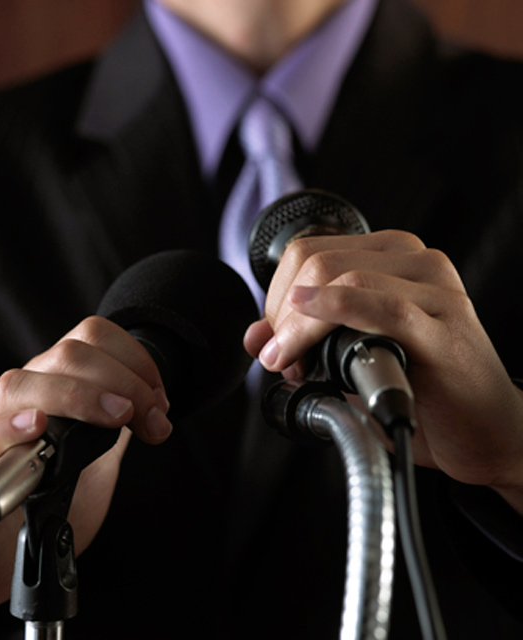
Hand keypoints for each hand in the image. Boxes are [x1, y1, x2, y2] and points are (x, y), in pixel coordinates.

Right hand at [0, 316, 170, 636]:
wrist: (1, 557)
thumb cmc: (45, 501)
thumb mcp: (95, 456)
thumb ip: (116, 427)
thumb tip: (152, 404)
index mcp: (52, 384)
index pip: (90, 337)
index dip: (134, 359)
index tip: (159, 398)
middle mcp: (20, 396)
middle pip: (67, 355)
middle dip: (123, 381)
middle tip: (152, 419)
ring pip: (20, 385)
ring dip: (78, 395)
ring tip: (117, 416)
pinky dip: (10, 428)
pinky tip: (37, 427)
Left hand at [244, 230, 522, 508]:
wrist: (486, 431)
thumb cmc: (422, 390)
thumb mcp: (347, 356)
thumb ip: (302, 339)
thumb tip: (255, 336)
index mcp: (390, 257)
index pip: (307, 253)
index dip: (276, 298)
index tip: (276, 342)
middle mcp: (414, 262)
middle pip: (316, 263)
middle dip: (283, 314)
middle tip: (282, 358)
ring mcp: (435, 289)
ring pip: (340, 279)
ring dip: (299, 326)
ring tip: (293, 364)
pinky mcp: (445, 326)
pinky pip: (382, 307)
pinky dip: (334, 315)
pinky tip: (308, 338)